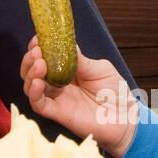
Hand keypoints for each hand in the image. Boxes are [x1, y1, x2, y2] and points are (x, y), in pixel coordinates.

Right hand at [20, 34, 138, 157]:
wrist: (126, 118)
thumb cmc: (116, 93)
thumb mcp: (100, 69)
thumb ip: (81, 61)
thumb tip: (66, 45)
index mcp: (66, 69)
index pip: (45, 55)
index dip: (38, 46)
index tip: (38, 39)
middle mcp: (57, 83)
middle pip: (33, 69)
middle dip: (30, 59)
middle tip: (37, 52)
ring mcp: (56, 98)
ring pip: (31, 85)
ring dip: (30, 73)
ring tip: (40, 64)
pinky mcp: (57, 113)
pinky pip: (38, 104)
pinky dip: (34, 93)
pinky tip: (38, 83)